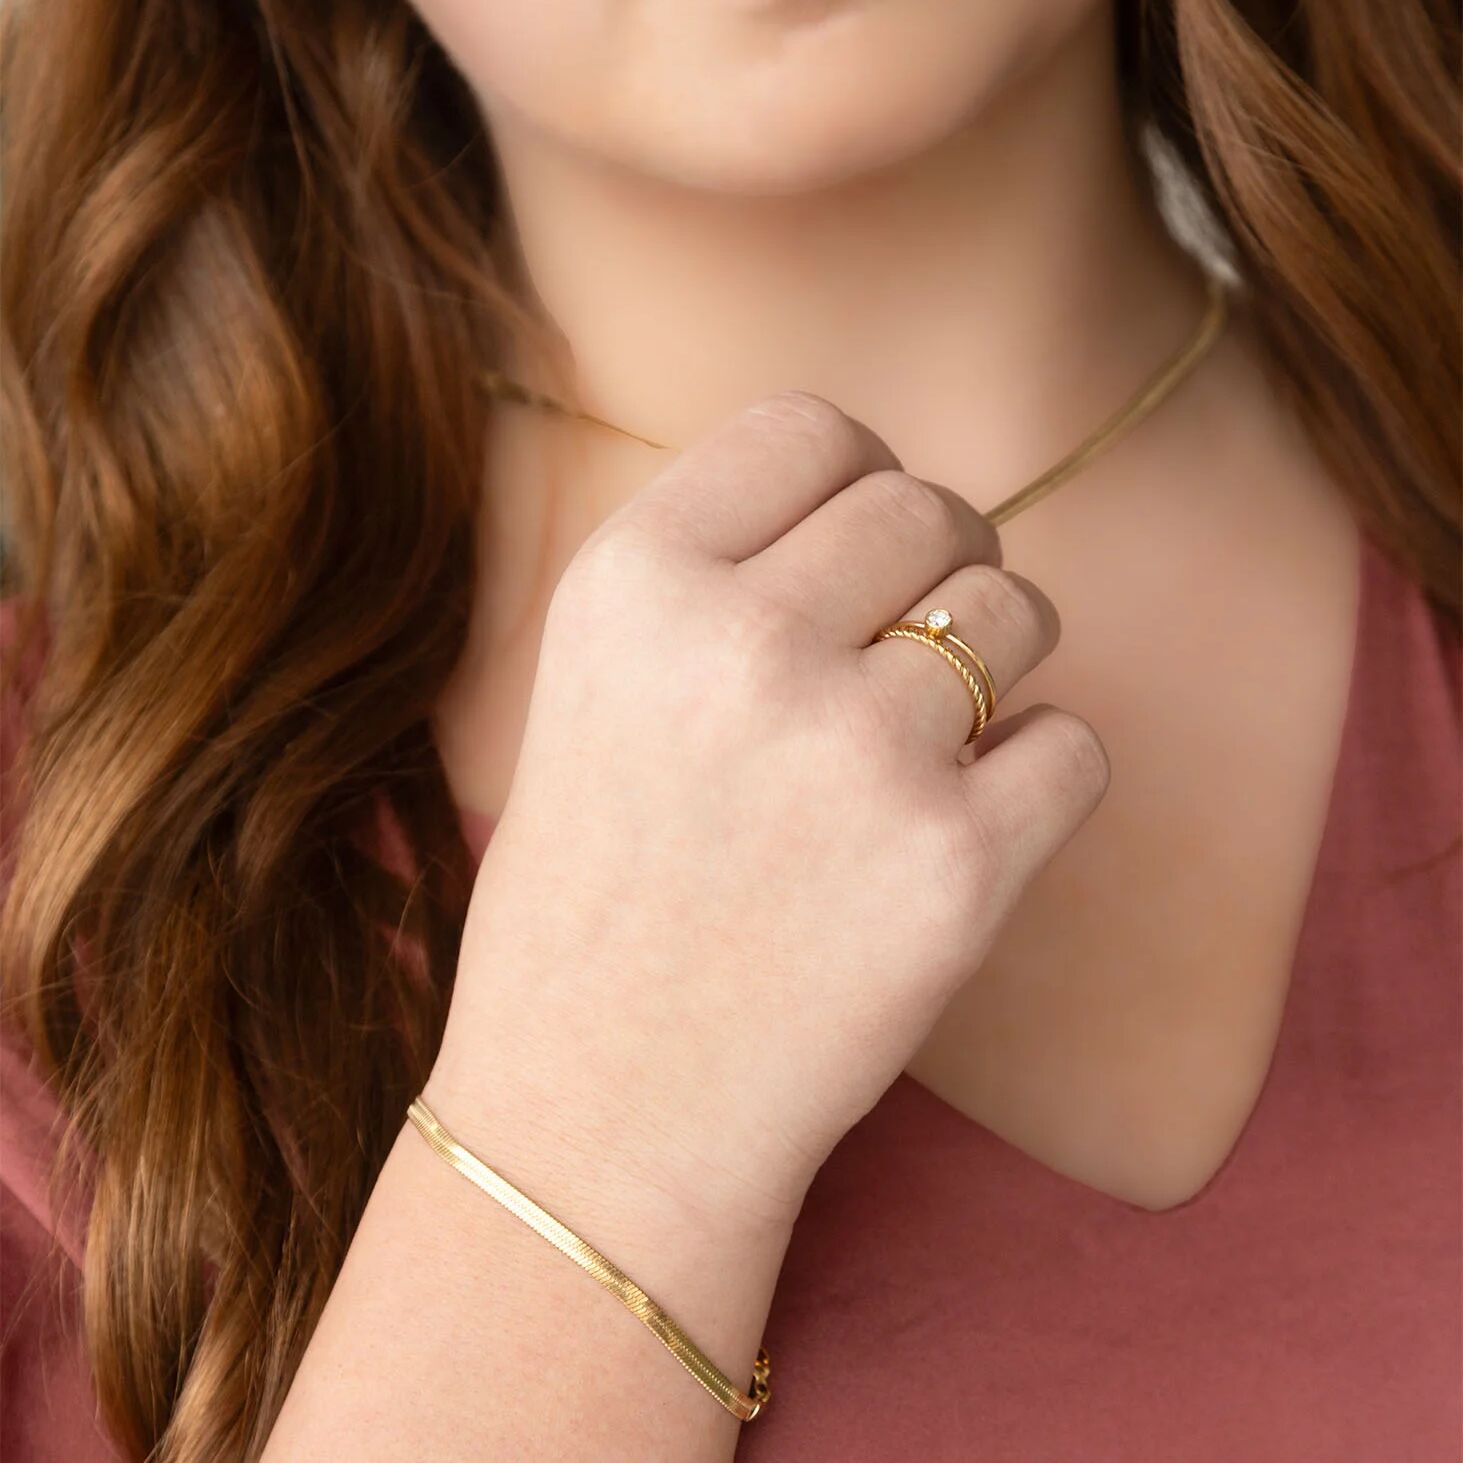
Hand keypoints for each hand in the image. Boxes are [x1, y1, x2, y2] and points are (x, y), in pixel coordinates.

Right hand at [428, 392, 1107, 1237]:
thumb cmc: (600, 895)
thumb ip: (718, 567)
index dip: (854, 478)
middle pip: (929, 505)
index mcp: (633, 582)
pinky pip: (1074, 745)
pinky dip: (1037, 779)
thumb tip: (884, 491)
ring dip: (995, 666)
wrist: (605, 1109)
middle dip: (937, 563)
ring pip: (1018, 611)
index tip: (857, 546)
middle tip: (904, 650)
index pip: (813, 429)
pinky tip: (957, 831)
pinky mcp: (957, 866)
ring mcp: (857, 752)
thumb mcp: (593, 683)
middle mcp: (741, 643)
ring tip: (921, 750)